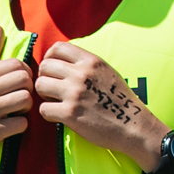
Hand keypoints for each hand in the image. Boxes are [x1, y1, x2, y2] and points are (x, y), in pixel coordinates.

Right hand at [0, 26, 31, 166]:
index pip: (16, 64)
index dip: (24, 72)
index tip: (19, 82)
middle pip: (25, 80)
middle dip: (28, 89)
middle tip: (20, 97)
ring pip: (26, 100)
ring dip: (26, 107)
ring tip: (16, 110)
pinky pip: (22, 123)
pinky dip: (20, 126)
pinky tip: (11, 126)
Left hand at [33, 41, 165, 165]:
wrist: (133, 126)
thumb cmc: (119, 101)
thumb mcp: (106, 72)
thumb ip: (85, 64)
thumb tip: (61, 60)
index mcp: (91, 61)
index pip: (57, 48)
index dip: (49, 58)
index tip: (52, 70)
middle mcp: (81, 74)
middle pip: (45, 66)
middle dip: (45, 77)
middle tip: (52, 89)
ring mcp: (74, 93)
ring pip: (40, 85)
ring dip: (44, 95)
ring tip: (55, 102)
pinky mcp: (70, 113)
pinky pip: (43, 109)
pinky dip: (48, 114)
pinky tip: (59, 116)